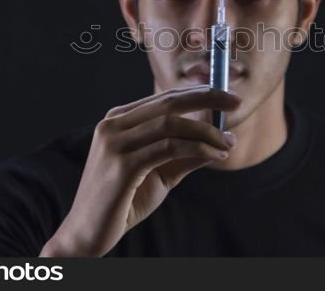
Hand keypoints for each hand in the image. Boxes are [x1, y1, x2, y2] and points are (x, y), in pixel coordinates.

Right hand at [39, 84, 240, 256]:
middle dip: (208, 98)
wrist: (88, 233)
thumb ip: (186, 154)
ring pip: (172, 125)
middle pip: (169, 102)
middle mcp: (113, 125)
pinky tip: (215, 156)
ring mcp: (115, 143)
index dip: (199, 93)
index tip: (228, 97)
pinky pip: (169, 148)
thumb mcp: (161, 172)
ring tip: (227, 144)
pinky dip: (198, 149)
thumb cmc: (124, 200)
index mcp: (118, 120)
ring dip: (207, 133)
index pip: (165, 97)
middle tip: (236, 102)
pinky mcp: (122, 165)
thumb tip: (223, 139)